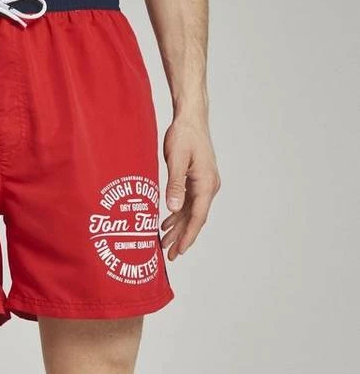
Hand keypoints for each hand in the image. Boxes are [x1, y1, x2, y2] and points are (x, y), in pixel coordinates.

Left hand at [161, 116, 220, 260]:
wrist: (191, 117)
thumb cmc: (184, 135)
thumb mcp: (177, 160)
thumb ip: (175, 185)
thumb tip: (173, 208)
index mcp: (206, 184)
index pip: (198, 217)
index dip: (188, 237)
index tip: (179, 251)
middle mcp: (209, 186)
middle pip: (195, 219)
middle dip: (182, 238)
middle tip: (170, 256)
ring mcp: (204, 184)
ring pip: (191, 213)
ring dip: (178, 228)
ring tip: (165, 243)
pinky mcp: (197, 180)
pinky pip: (188, 203)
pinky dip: (178, 215)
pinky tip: (167, 223)